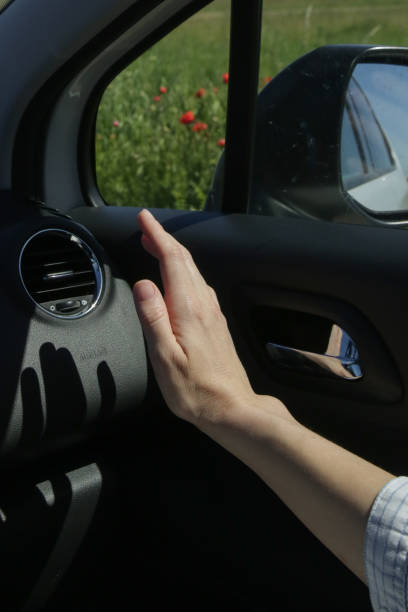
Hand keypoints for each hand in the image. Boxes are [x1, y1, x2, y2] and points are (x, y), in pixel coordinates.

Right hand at [133, 209, 257, 427]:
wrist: (232, 408)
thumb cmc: (195, 390)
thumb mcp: (164, 357)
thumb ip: (153, 318)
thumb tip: (143, 284)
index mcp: (188, 309)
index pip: (172, 260)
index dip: (157, 236)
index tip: (145, 219)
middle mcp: (204, 305)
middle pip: (185, 261)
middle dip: (164, 239)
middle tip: (146, 227)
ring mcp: (213, 313)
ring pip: (193, 271)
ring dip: (174, 254)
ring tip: (156, 246)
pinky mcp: (216, 324)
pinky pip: (199, 285)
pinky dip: (184, 271)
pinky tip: (177, 278)